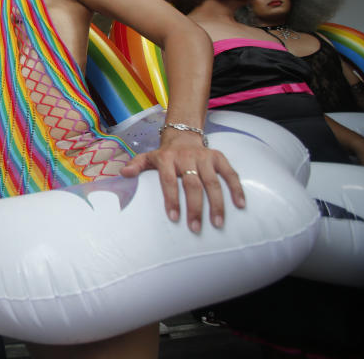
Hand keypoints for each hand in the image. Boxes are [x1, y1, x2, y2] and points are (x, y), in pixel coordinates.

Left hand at [120, 129, 244, 232]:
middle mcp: (186, 156)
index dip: (172, 199)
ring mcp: (204, 157)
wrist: (183, 135)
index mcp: (166, 159)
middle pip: (192, 184)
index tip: (175, 218)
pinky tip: (240, 205)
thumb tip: (123, 173)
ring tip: (217, 223)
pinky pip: (230, 173)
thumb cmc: (164, 155)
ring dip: (216, 203)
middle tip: (196, 228)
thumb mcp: (147, 157)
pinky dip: (236, 189)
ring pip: (212, 182)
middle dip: (194, 207)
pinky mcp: (219, 157)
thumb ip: (136, 165)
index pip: (169, 181)